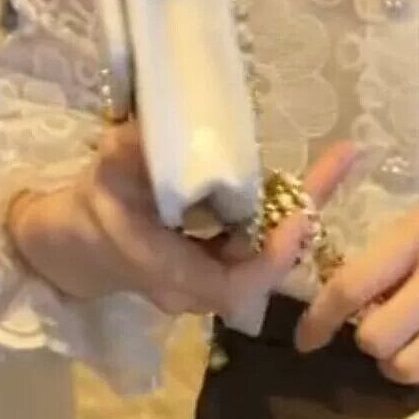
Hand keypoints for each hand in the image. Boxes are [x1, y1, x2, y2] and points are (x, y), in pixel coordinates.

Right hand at [8, 122, 357, 317]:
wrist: (76, 244)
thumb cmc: (90, 213)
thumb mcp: (100, 180)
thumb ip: (124, 158)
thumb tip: (148, 130)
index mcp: (172, 276)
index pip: (235, 285)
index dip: (272, 257)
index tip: (300, 216)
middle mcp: (201, 287)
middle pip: (266, 266)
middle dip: (305, 218)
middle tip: (343, 161)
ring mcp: (214, 276)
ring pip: (268, 251)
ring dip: (302, 209)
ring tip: (339, 160)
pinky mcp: (222, 259)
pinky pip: (261, 239)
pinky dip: (285, 209)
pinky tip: (309, 174)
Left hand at [295, 179, 418, 389]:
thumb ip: (392, 255)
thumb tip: (347, 301)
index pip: (351, 285)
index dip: (319, 320)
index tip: (307, 340)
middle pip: (377, 338)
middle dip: (371, 343)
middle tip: (387, 330)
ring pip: (413, 366)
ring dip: (405, 365)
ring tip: (418, 346)